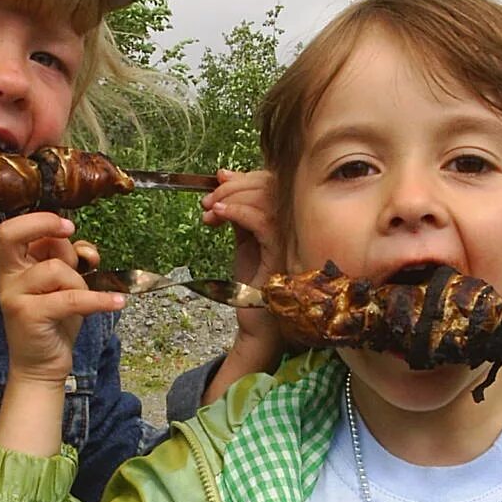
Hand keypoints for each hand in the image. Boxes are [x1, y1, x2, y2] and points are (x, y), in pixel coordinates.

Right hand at [0, 212, 124, 388]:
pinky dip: (99, 299)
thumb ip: (66, 260)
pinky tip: (116, 302)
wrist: (41, 365)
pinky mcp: (28, 315)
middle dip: (44, 224)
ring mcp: (15, 296)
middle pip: (10, 235)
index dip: (40, 220)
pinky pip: (72, 298)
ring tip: (84, 298)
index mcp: (14, 265)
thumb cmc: (54, 322)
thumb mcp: (62, 285)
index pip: (11, 229)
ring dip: (80, 281)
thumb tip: (82, 246)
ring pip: (56, 269)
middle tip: (70, 232)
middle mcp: (8, 277)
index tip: (67, 227)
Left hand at [201, 170, 284, 399]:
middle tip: (207, 200)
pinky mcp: (282, 254)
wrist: (256, 324)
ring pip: (266, 199)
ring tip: (209, 210)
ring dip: (231, 198)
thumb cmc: (252, 284)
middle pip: (269, 186)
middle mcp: (294, 225)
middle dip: (233, 187)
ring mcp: (291, 238)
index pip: (272, 183)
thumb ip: (238, 211)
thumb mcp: (243, 240)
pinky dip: (238, 212)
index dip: (245, 177)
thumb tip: (224, 179)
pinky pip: (262, 222)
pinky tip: (219, 216)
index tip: (218, 181)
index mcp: (287, 219)